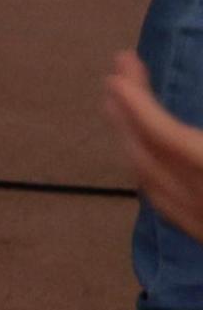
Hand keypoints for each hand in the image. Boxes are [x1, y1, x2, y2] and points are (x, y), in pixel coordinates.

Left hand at [109, 54, 202, 238]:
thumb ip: (190, 137)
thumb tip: (164, 124)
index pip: (167, 138)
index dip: (139, 107)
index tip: (116, 78)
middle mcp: (200, 201)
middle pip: (150, 154)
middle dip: (126, 113)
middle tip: (115, 76)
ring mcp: (198, 222)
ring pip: (150, 179)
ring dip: (129, 138)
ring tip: (117, 103)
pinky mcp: (199, 233)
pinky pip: (161, 200)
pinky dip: (143, 167)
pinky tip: (139, 152)